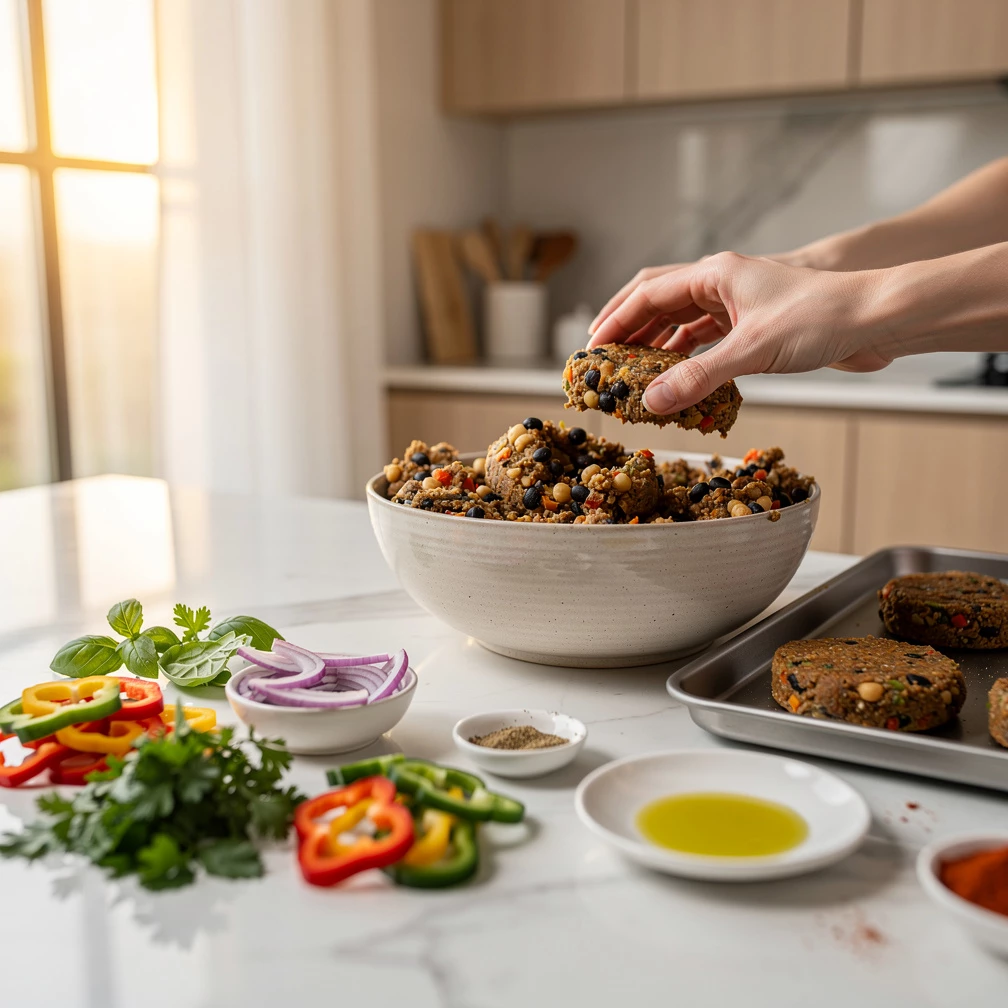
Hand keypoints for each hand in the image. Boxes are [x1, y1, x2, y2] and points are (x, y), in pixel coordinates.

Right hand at [587, 252, 891, 413]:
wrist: (876, 318)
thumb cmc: (822, 318)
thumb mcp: (752, 350)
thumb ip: (699, 377)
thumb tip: (652, 402)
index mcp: (715, 274)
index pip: (648, 293)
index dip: (615, 320)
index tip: (592, 348)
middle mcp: (722, 283)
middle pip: (659, 301)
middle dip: (628, 328)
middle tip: (603, 358)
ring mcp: (738, 303)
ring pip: (682, 321)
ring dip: (656, 345)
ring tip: (632, 372)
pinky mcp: (754, 325)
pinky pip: (706, 339)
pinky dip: (686, 357)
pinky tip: (676, 377)